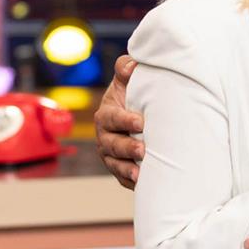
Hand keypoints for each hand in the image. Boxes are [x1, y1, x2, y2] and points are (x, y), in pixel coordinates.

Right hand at [94, 54, 143, 188]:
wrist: (142, 116)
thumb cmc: (136, 96)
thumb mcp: (129, 81)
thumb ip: (127, 69)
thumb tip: (131, 64)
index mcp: (107, 114)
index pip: (112, 118)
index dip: (124, 120)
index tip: (140, 122)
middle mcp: (106, 136)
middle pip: (111, 144)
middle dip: (126, 148)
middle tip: (142, 150)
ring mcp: (111, 154)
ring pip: (115, 164)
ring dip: (126, 169)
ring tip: (139, 174)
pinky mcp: (121, 168)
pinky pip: (122, 178)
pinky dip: (130, 182)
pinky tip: (142, 184)